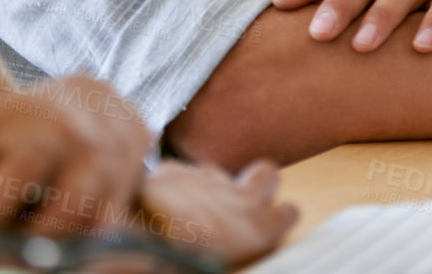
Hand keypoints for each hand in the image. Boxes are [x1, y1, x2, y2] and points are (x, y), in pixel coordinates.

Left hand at [137, 159, 298, 265]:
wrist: (142, 233)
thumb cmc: (188, 258)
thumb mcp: (227, 261)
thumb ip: (236, 246)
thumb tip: (229, 247)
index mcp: (257, 227)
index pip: (288, 213)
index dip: (283, 215)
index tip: (276, 219)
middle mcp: (238, 197)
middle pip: (267, 174)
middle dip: (261, 181)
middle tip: (248, 197)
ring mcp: (205, 179)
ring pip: (217, 173)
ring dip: (210, 186)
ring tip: (193, 207)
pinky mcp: (173, 171)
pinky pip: (180, 173)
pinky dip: (174, 184)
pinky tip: (161, 199)